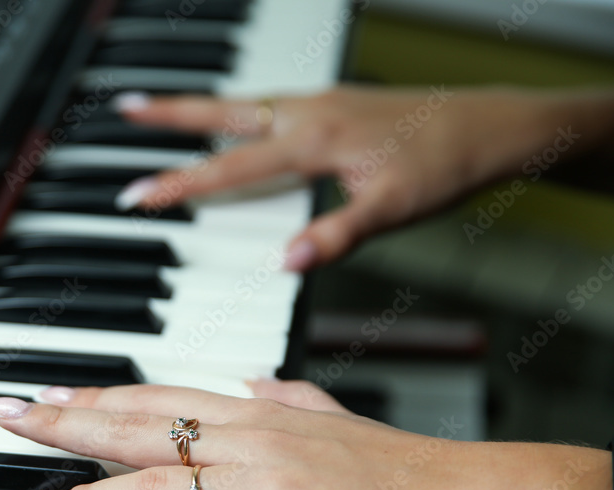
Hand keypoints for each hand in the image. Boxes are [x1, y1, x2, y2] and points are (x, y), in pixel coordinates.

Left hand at [0, 380, 610, 489]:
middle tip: (4, 414)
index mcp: (261, 412)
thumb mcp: (337, 418)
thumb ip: (288, 396)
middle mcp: (254, 439)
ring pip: (160, 486)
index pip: (158, 394)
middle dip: (64, 419)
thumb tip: (252, 382)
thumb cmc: (408, 469)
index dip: (95, 393)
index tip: (46, 392)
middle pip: (140, 424)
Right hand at [112, 86, 600, 271]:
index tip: (136, 193)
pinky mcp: (332, 105)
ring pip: (242, 103)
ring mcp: (318, 104)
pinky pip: (267, 104)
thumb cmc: (445, 165)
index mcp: (313, 140)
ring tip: (156, 108)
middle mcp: (307, 113)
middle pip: (222, 112)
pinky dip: (235, 109)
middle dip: (168, 114)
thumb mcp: (392, 210)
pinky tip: (234, 118)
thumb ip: (335, 235)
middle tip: (122, 110)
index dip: (180, 183)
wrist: (490, 127)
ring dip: (197, 106)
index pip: (230, 167)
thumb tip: (284, 262)